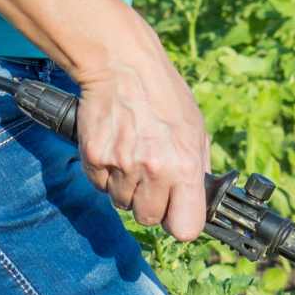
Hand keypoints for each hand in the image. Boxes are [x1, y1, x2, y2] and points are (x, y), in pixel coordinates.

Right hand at [69, 15, 210, 241]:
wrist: (123, 66)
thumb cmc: (164, 95)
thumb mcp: (195, 128)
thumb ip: (197, 166)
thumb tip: (199, 198)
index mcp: (184, 166)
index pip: (186, 228)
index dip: (181, 221)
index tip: (178, 211)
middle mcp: (153, 171)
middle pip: (150, 219)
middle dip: (151, 203)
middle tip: (151, 176)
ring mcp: (121, 167)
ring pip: (123, 204)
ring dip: (128, 188)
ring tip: (133, 154)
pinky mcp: (95, 160)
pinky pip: (101, 187)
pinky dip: (108, 175)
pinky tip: (116, 148)